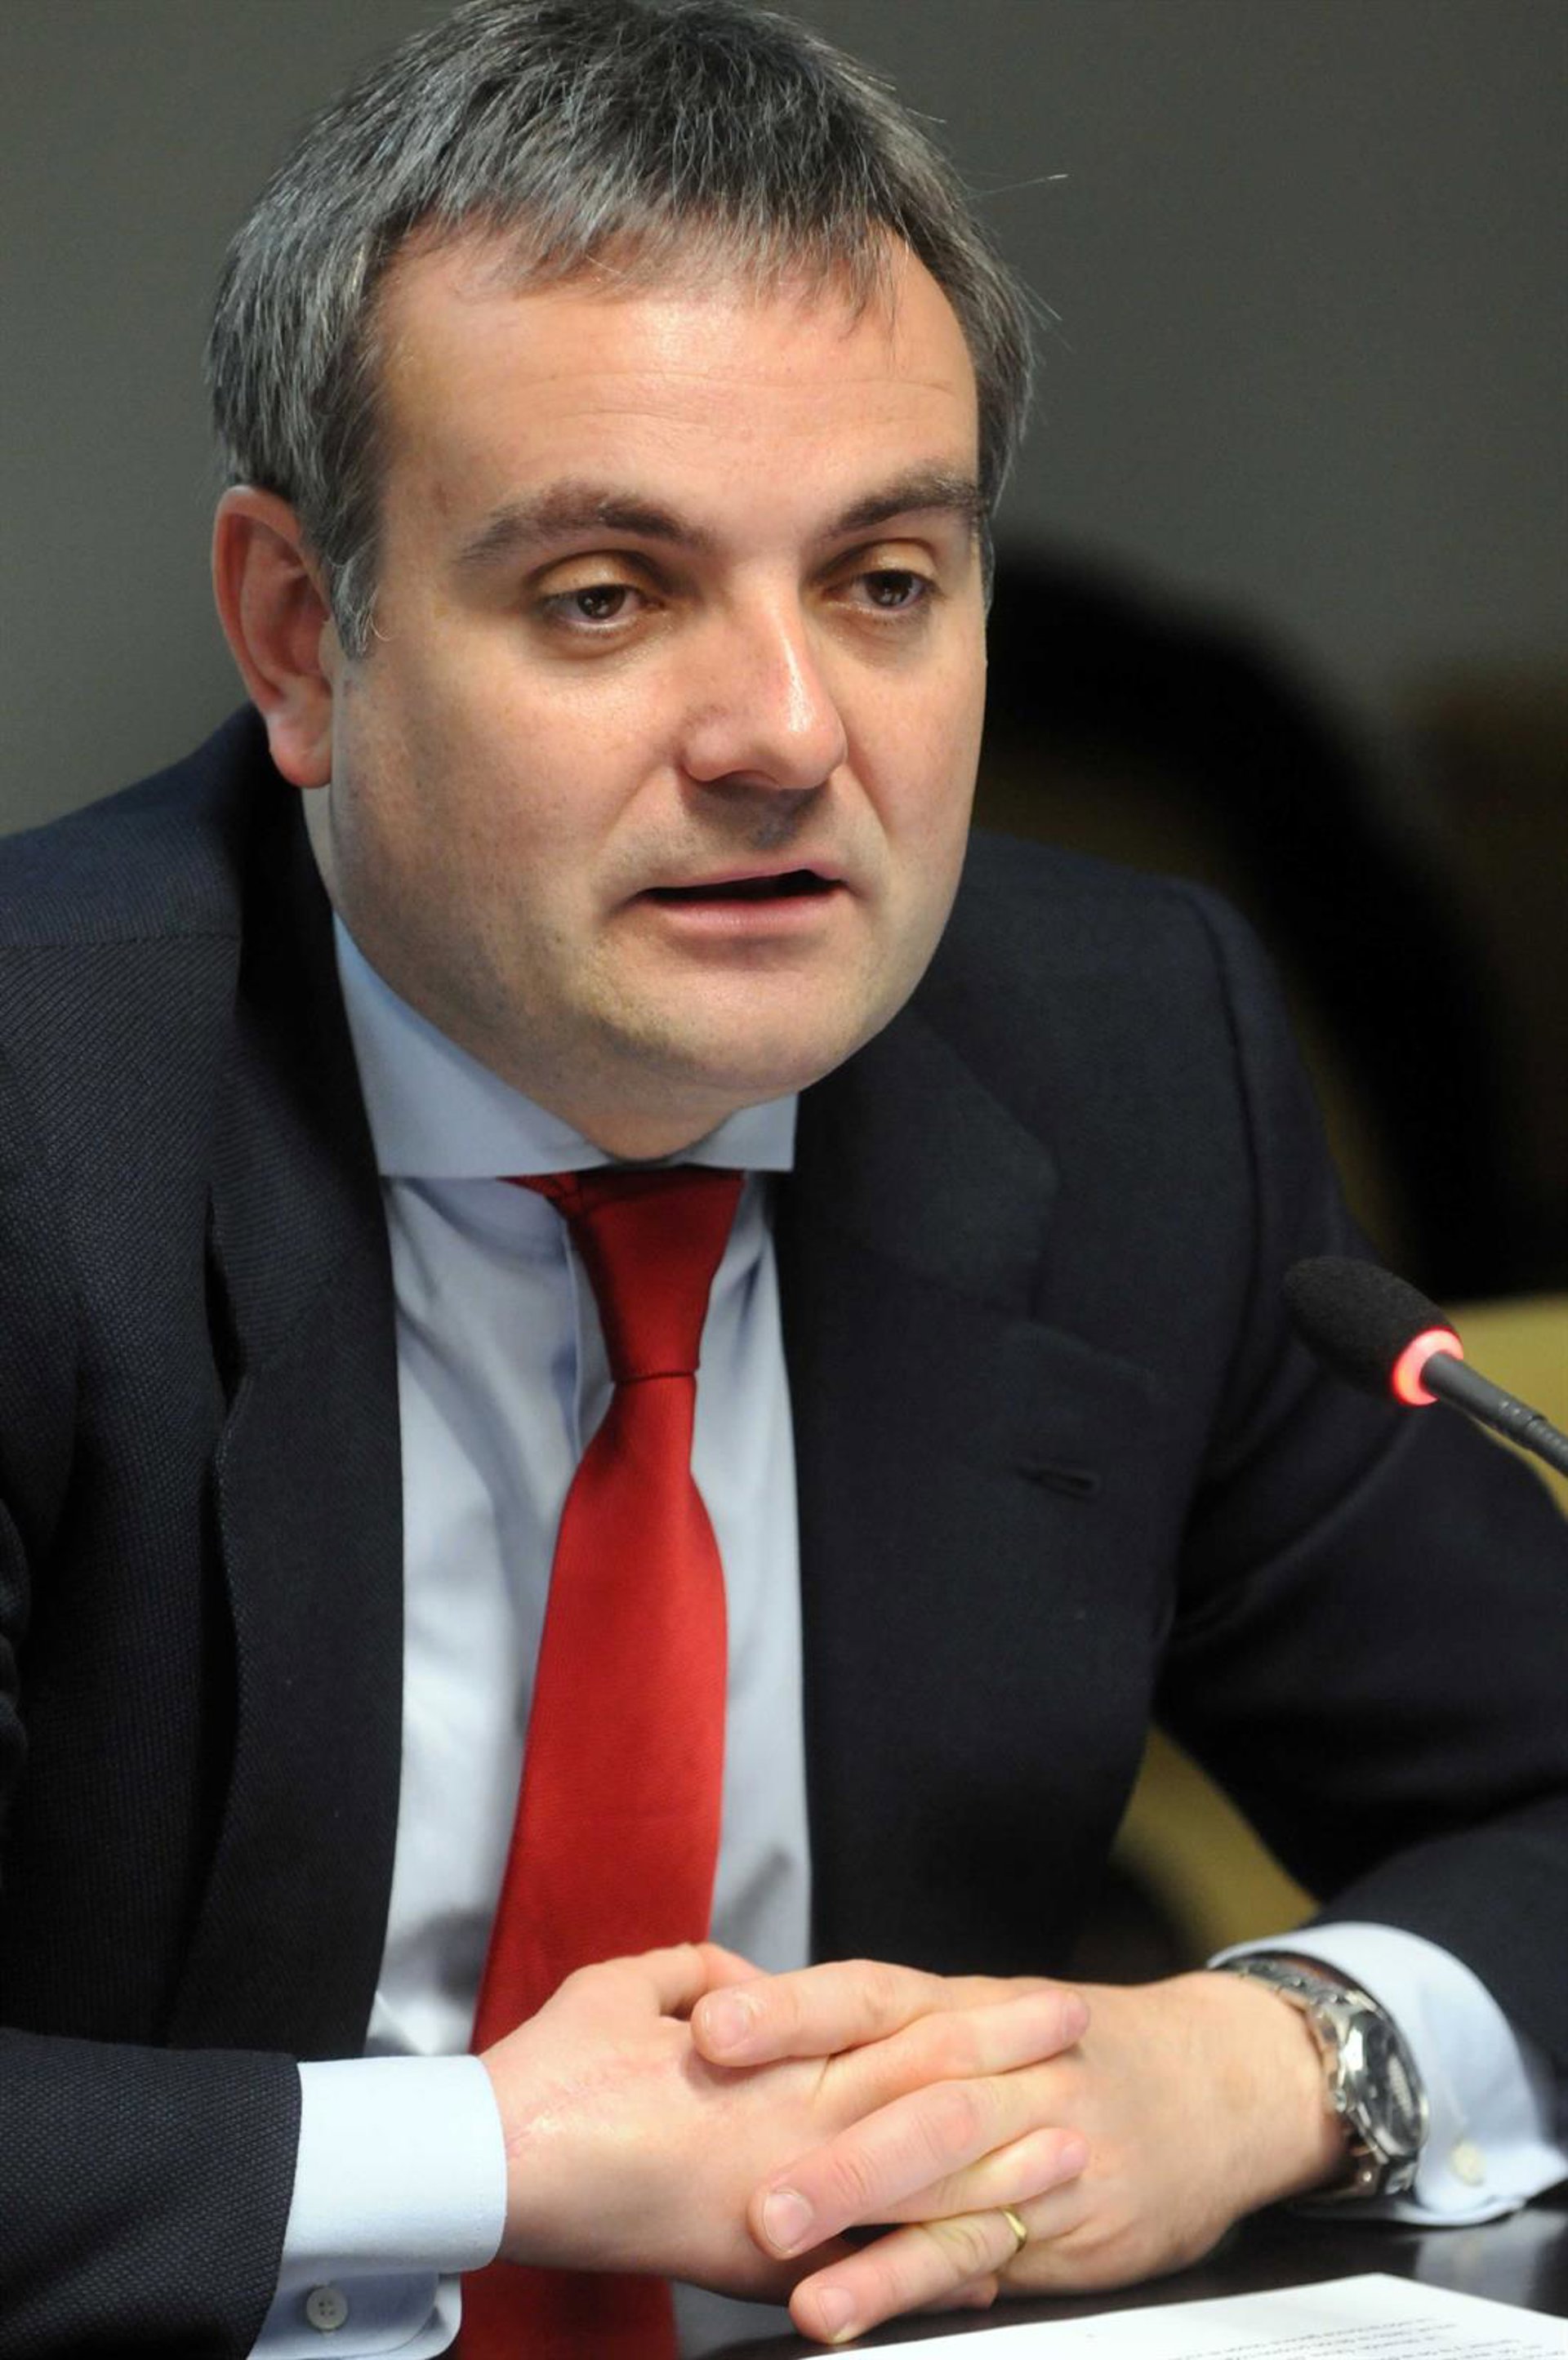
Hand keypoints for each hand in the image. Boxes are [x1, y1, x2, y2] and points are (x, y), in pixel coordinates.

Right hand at [481, 1945, 1090, 2314]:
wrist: (491, 2166)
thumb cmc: (555, 2069)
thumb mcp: (638, 1986)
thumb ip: (713, 1979)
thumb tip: (761, 1997)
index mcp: (768, 2058)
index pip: (904, 2031)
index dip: (983, 2018)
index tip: (1048, 2003)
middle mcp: (790, 2132)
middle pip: (928, 2100)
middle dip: (1014, 2079)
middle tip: (1092, 2068)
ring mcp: (778, 2206)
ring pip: (911, 2191)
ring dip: (997, 2175)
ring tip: (1069, 2161)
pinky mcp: (749, 2264)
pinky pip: (859, 2269)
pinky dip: (924, 2267)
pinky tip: (982, 2266)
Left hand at [701, 1962, 1344, 2340]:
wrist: (1219, 2084)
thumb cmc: (1069, 2049)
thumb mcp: (985, 2014)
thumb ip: (884, 2033)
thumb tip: (743, 2030)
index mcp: (965, 2004)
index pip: (871, 1995)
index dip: (792, 2012)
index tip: (710, 2031)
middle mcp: (1002, 2063)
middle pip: (908, 2090)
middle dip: (825, 2139)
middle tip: (745, 2181)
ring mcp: (1040, 2141)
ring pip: (946, 2175)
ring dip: (860, 2221)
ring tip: (780, 2257)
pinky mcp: (1063, 2220)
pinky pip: (977, 2249)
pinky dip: (908, 2280)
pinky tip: (846, 2306)